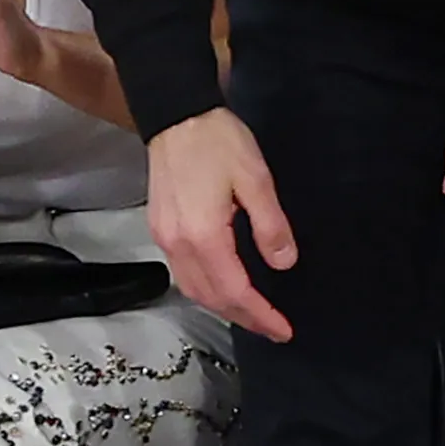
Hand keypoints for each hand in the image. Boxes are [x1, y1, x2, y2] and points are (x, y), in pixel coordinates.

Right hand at [146, 109, 296, 342]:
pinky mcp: (159, 228)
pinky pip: (182, 273)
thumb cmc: (219, 142)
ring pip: (192, 289)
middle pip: (210, 298)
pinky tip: (224, 285)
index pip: (234, 290)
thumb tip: (283, 263)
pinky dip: (206, 289)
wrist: (176, 116)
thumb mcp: (256, 180)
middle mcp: (177, 245)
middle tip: (273, 328)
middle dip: (243, 318)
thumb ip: (270, 226)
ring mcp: (164, 238)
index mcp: (204, 235)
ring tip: (251, 313)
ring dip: (222, 307)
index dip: (261, 315)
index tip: (285, 330)